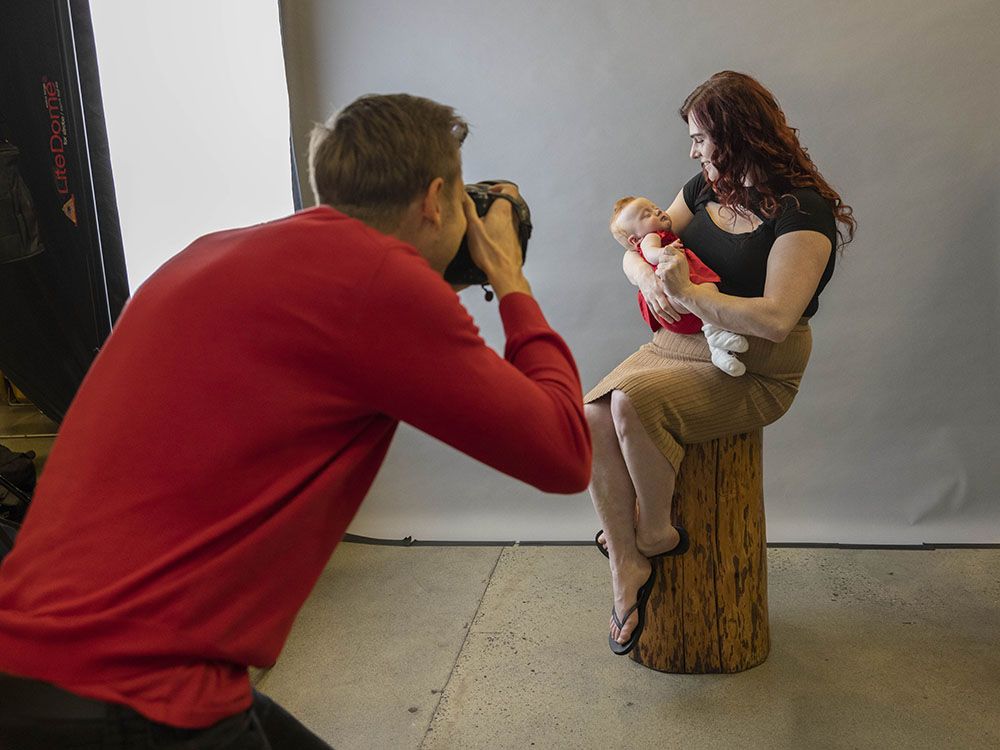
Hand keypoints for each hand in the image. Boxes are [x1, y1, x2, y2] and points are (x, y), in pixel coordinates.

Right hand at [462, 183, 530, 297]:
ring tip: (483, 224)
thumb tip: (463, 194)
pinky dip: (500, 230)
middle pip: (508, 202)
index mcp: (503, 210)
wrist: (505, 274)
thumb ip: (468, 209)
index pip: (510, 188)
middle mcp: (512, 218)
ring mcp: (516, 230)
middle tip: (483, 207)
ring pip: (509, 217)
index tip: (489, 192)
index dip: (500, 186)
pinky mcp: (515, 242)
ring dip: (497, 217)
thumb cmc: (489, 252)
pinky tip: (489, 239)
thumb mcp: (472, 228)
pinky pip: (509, 230)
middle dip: (495, 202)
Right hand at [638, 271, 681, 323]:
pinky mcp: (647, 300)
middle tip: (678, 319)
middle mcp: (656, 294)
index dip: (674, 308)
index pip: (668, 300)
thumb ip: (672, 284)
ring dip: (665, 317)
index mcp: (661, 288)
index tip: (682, 312)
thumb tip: (683, 290)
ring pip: (658, 311)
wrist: (642, 275)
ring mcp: (650, 298)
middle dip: (671, 314)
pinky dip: (657, 317)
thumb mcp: (664, 278)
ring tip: (672, 321)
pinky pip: (652, 310)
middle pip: (664, 307)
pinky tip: (661, 321)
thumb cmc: (656, 275)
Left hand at [654, 241, 693, 297]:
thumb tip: (669, 247)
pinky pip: (657, 272)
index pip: (667, 248)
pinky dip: (660, 276)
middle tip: (669, 271)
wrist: (684, 290)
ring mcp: (670, 266)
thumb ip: (677, 256)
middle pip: (661, 257)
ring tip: (669, 276)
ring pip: (659, 265)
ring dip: (661, 271)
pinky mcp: (665, 273)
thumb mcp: (683, 264)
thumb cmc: (682, 278)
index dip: (665, 255)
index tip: (668, 261)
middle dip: (663, 264)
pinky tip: (666, 279)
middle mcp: (676, 259)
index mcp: (680, 256)